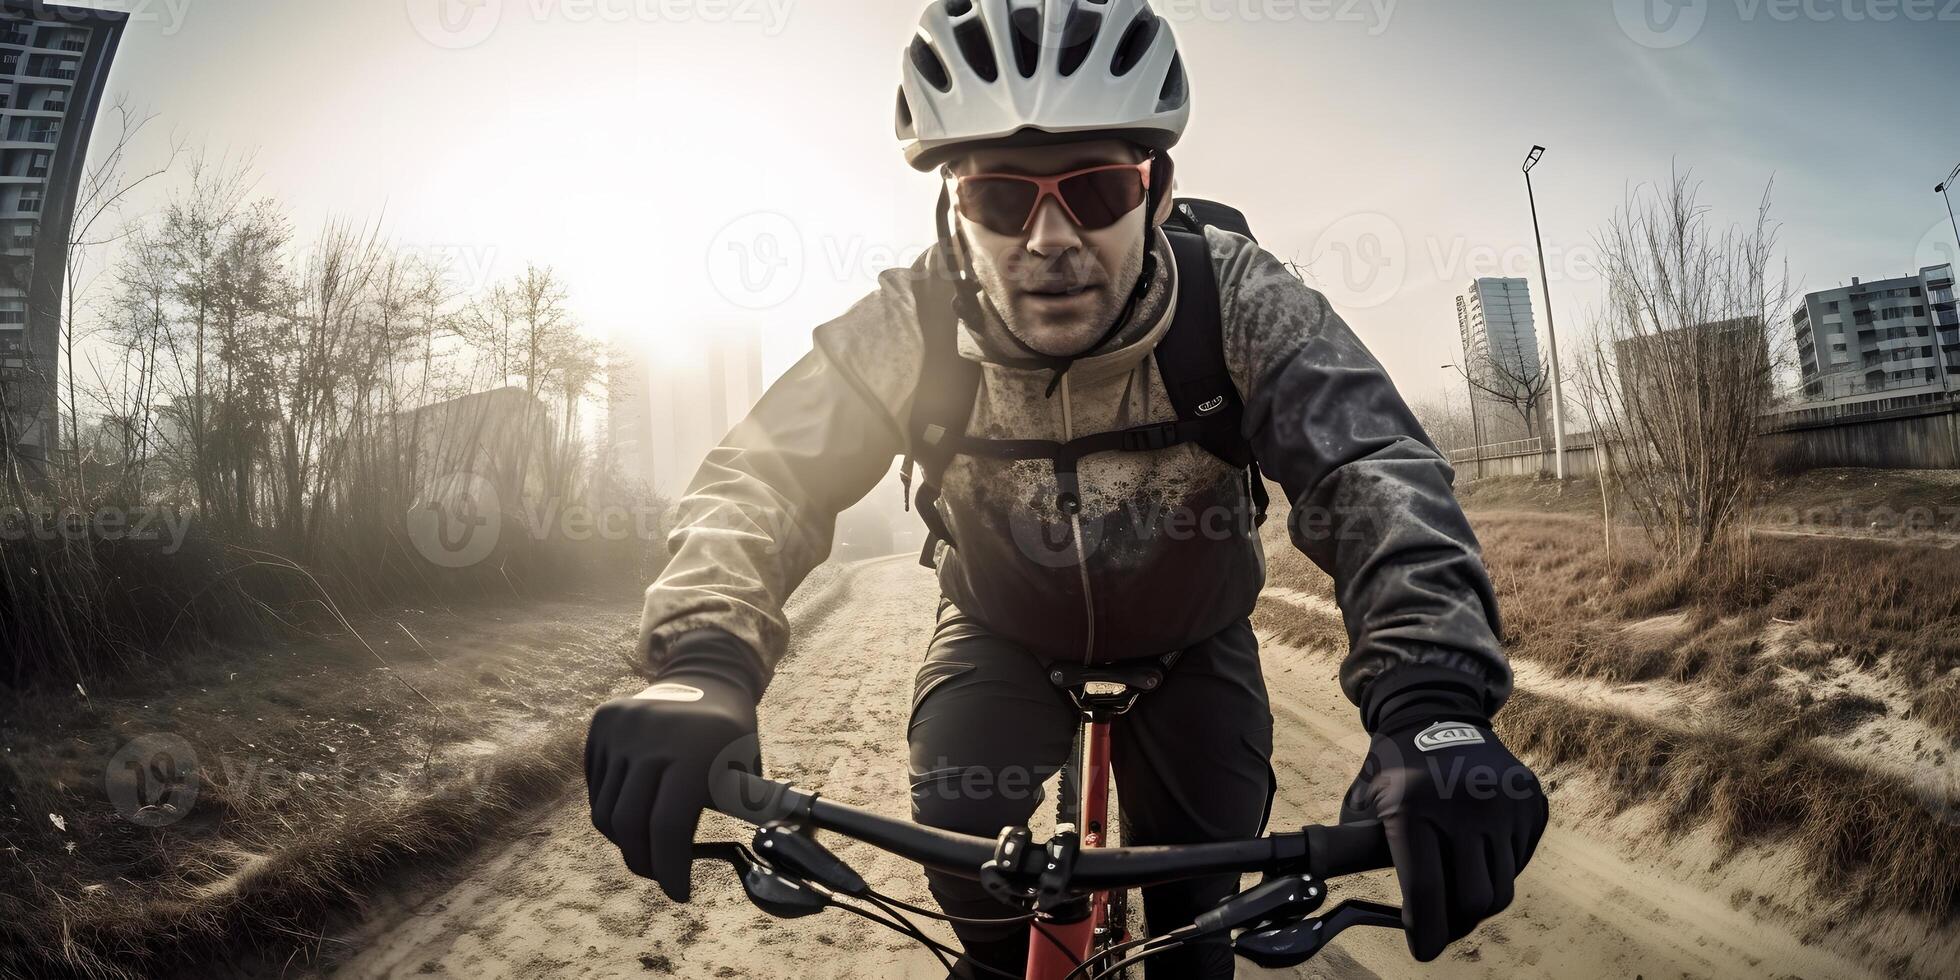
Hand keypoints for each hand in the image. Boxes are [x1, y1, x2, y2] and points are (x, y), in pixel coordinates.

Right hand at [586, 631, 760, 900]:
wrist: (707, 677)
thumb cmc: (733, 737)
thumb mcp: (747, 769)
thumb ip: (741, 811)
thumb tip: (758, 856)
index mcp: (694, 749)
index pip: (669, 826)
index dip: (671, 869)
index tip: (680, 893)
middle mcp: (651, 736)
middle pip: (629, 824)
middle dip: (643, 862)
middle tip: (659, 876)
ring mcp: (621, 728)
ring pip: (606, 810)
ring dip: (625, 840)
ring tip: (648, 847)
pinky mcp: (601, 724)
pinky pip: (596, 787)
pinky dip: (613, 811)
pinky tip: (636, 812)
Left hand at [1342, 709, 1546, 960]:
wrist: (1436, 712)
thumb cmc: (1394, 768)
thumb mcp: (1366, 801)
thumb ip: (1357, 849)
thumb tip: (1337, 893)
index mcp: (1414, 807)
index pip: (1426, 891)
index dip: (1425, 932)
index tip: (1423, 950)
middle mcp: (1465, 804)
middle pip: (1472, 900)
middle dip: (1455, 925)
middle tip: (1442, 928)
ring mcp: (1505, 802)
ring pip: (1501, 888)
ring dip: (1478, 901)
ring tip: (1458, 892)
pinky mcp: (1532, 802)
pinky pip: (1520, 862)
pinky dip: (1500, 871)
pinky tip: (1478, 856)